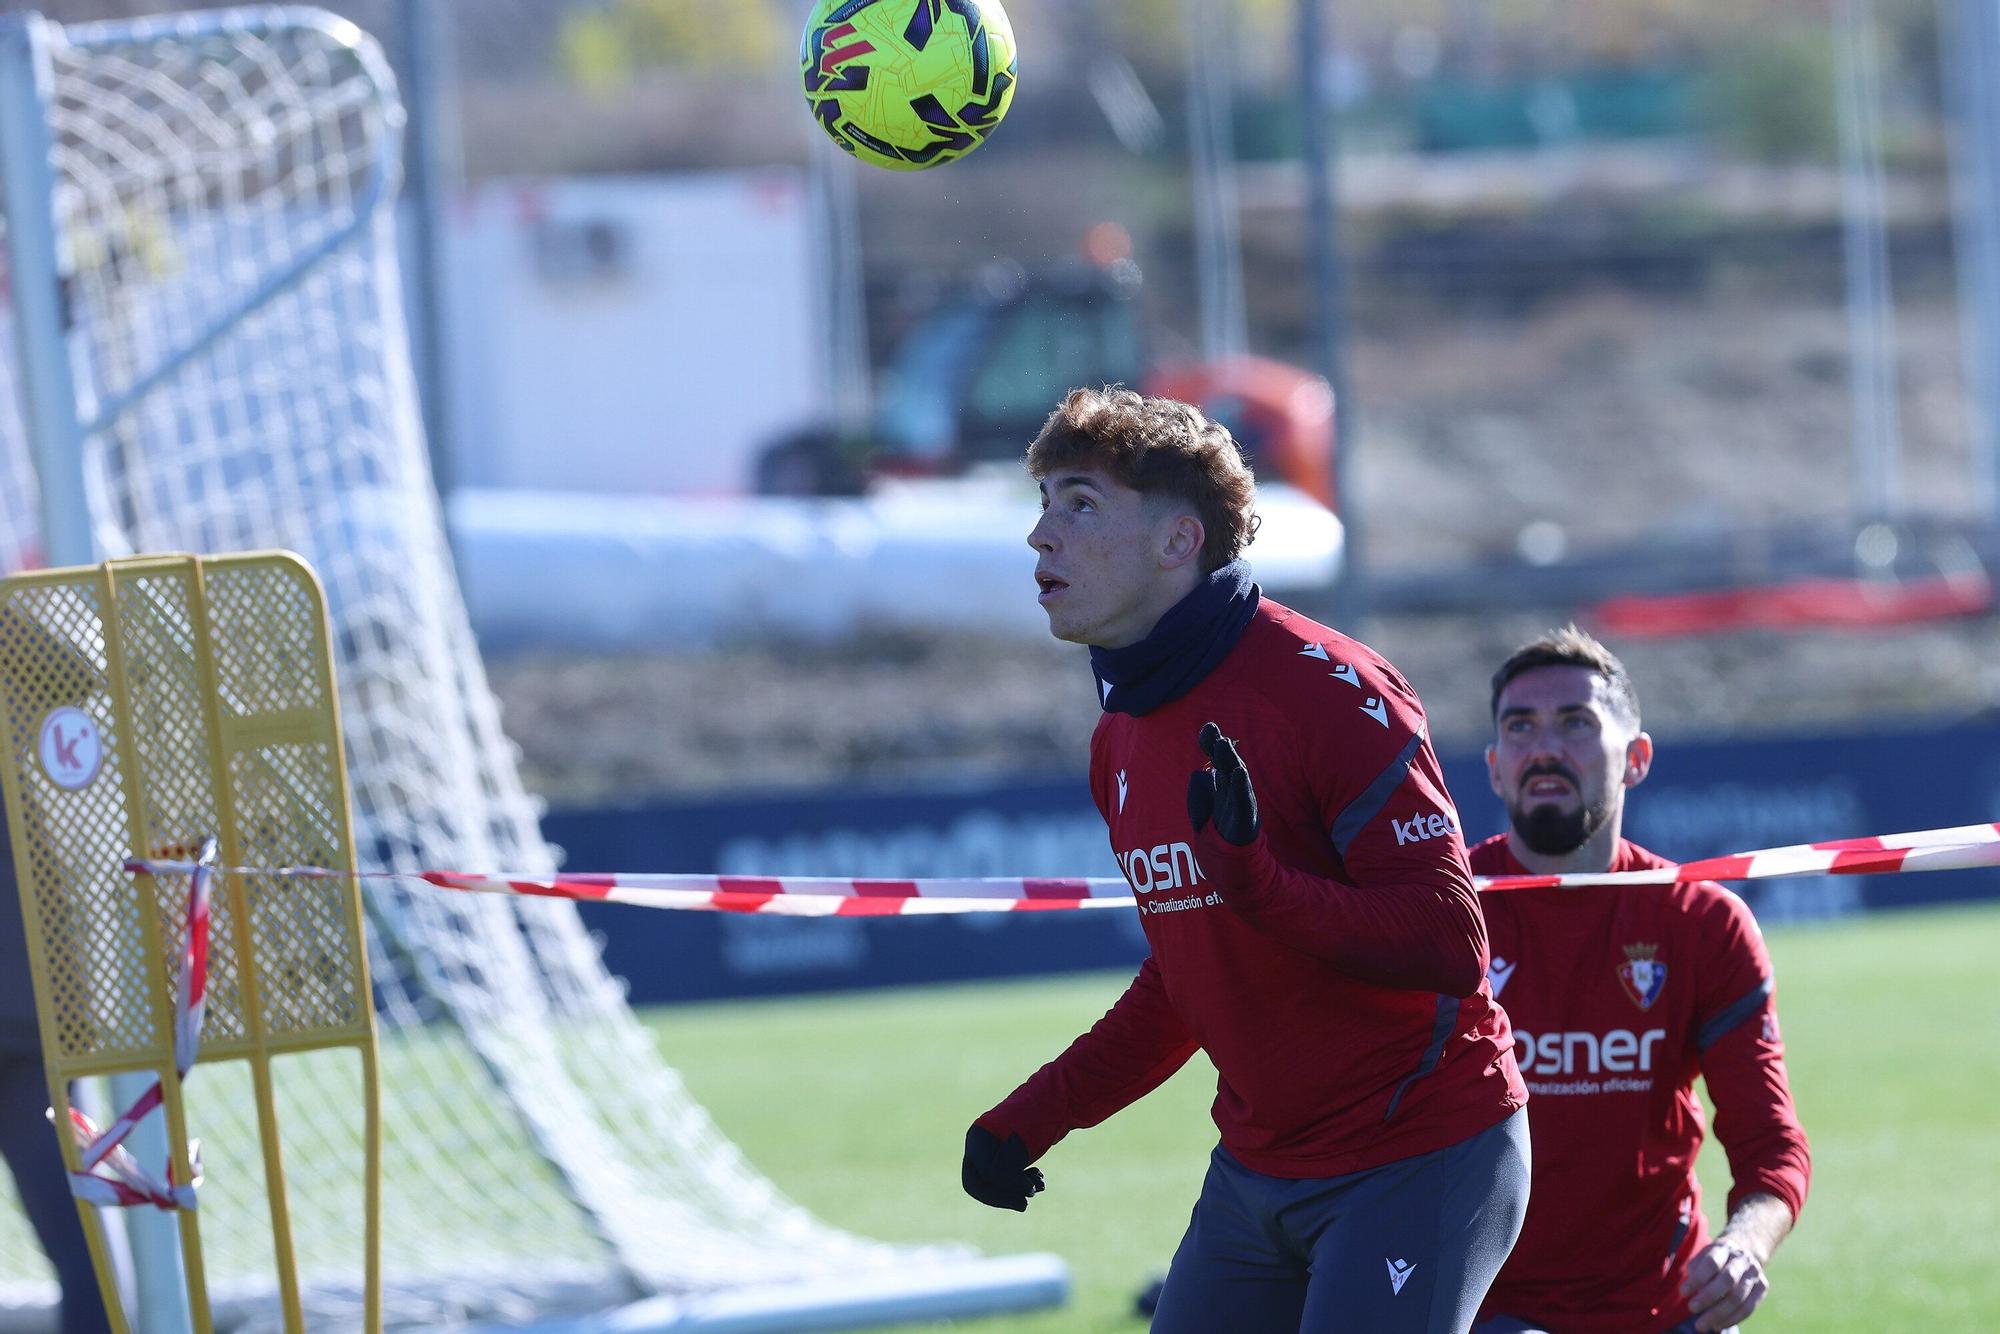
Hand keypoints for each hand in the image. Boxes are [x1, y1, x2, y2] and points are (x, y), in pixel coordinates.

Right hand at [962, 1125, 1043, 1211]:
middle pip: (983, 1183)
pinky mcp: (1012, 1148)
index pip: (976, 1181)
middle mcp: (982, 1142)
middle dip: (1005, 1195)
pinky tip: (1038, 1177)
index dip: (998, 1195)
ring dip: (1017, 1189)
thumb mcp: (1018, 1146)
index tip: (1026, 1193)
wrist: (1060, 1095)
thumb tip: (1014, 1193)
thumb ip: (1004, 1173)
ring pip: (998, 1181)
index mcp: (978, 1139)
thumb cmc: (1036, 1117)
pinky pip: (1010, 1174)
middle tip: (1028, 1200)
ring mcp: (996, 1144)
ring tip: (1039, 1184)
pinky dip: (1022, 1181)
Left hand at [1186, 722, 1258, 845]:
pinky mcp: (1244, 817)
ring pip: (1235, 776)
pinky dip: (1240, 785)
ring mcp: (1240, 801)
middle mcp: (1234, 788)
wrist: (1231, 855)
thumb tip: (1198, 774)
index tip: (1208, 727)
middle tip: (1212, 729)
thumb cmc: (1219, 827)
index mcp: (1224, 782)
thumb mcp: (1204, 807)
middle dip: (1220, 746)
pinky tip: (1238, 773)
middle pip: (1227, 763)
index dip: (1212, 743)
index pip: (1217, 759)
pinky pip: (1243, 799)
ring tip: (1222, 743)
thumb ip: (1199, 791)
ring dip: (1229, 758)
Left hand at [1680, 1235, 1769, 1330]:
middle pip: (1727, 1280)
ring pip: (1738, 1298)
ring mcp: (1755, 1274)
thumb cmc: (1714, 1260)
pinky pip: (1748, 1308)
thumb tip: (1688, 1292)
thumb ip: (1695, 1272)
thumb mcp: (1702, 1258)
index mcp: (1724, 1248)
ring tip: (1702, 1324)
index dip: (1697, 1279)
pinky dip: (1731, 1319)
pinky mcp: (1762, 1287)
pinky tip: (1717, 1325)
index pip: (1711, 1263)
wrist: (1743, 1252)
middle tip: (1692, 1309)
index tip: (1682, 1293)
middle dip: (1708, 1297)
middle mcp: (1742, 1259)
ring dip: (1719, 1314)